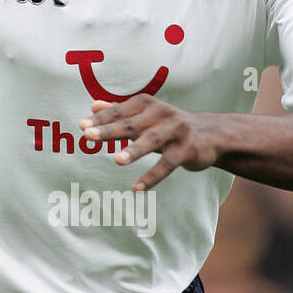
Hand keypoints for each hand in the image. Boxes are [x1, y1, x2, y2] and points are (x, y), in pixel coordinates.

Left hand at [78, 96, 221, 190]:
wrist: (211, 133)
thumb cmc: (170, 125)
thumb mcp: (145, 115)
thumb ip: (119, 111)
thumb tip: (93, 105)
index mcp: (146, 104)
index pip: (119, 111)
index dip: (100, 119)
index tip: (81, 126)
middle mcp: (160, 114)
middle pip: (130, 124)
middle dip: (109, 130)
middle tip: (88, 135)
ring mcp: (175, 131)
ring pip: (151, 141)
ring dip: (134, 150)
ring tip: (116, 160)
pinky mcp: (186, 149)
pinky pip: (167, 164)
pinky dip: (152, 176)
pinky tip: (137, 188)